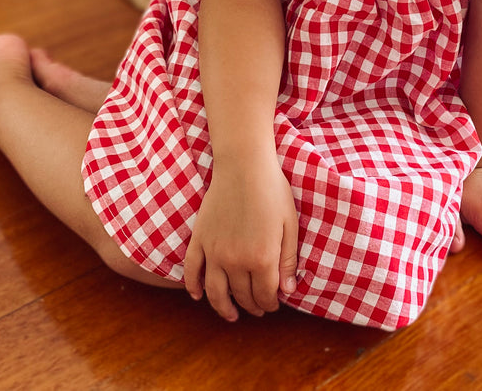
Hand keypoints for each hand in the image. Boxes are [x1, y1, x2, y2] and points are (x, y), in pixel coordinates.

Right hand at [183, 157, 298, 321]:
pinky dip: (193, 286)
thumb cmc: (272, 190)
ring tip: (231, 315)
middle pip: (242, 296)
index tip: (274, 304)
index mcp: (262, 258)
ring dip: (223, 308)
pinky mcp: (199, 239)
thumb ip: (288, 260)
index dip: (270, 304)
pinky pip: (192, 270)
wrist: (244, 165)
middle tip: (259, 309)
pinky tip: (198, 296)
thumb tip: (287, 291)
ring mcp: (214, 251)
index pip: (265, 294)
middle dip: (252, 306)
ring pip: (215, 292)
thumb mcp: (290, 224)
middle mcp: (236, 260)